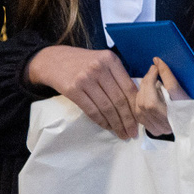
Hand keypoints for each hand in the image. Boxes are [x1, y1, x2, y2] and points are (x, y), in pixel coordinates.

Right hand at [27, 45, 141, 139]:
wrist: (52, 60)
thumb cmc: (82, 62)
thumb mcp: (103, 60)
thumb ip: (117, 75)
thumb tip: (135, 100)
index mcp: (111, 60)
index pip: (129, 87)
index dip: (136, 106)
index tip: (141, 119)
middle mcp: (99, 68)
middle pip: (119, 99)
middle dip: (128, 119)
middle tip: (133, 132)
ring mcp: (85, 79)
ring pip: (106, 107)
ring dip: (116, 123)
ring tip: (122, 133)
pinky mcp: (72, 90)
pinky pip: (91, 110)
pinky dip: (101, 121)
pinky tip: (108, 127)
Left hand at [135, 58, 187, 137]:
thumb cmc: (193, 105)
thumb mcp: (186, 90)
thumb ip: (170, 77)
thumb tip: (157, 61)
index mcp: (185, 110)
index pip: (172, 89)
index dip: (163, 74)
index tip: (158, 62)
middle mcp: (172, 122)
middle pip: (151, 101)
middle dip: (147, 82)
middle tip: (152, 71)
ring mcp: (161, 128)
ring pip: (142, 107)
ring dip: (142, 91)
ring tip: (148, 81)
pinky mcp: (154, 130)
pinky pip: (139, 114)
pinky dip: (139, 101)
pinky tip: (143, 94)